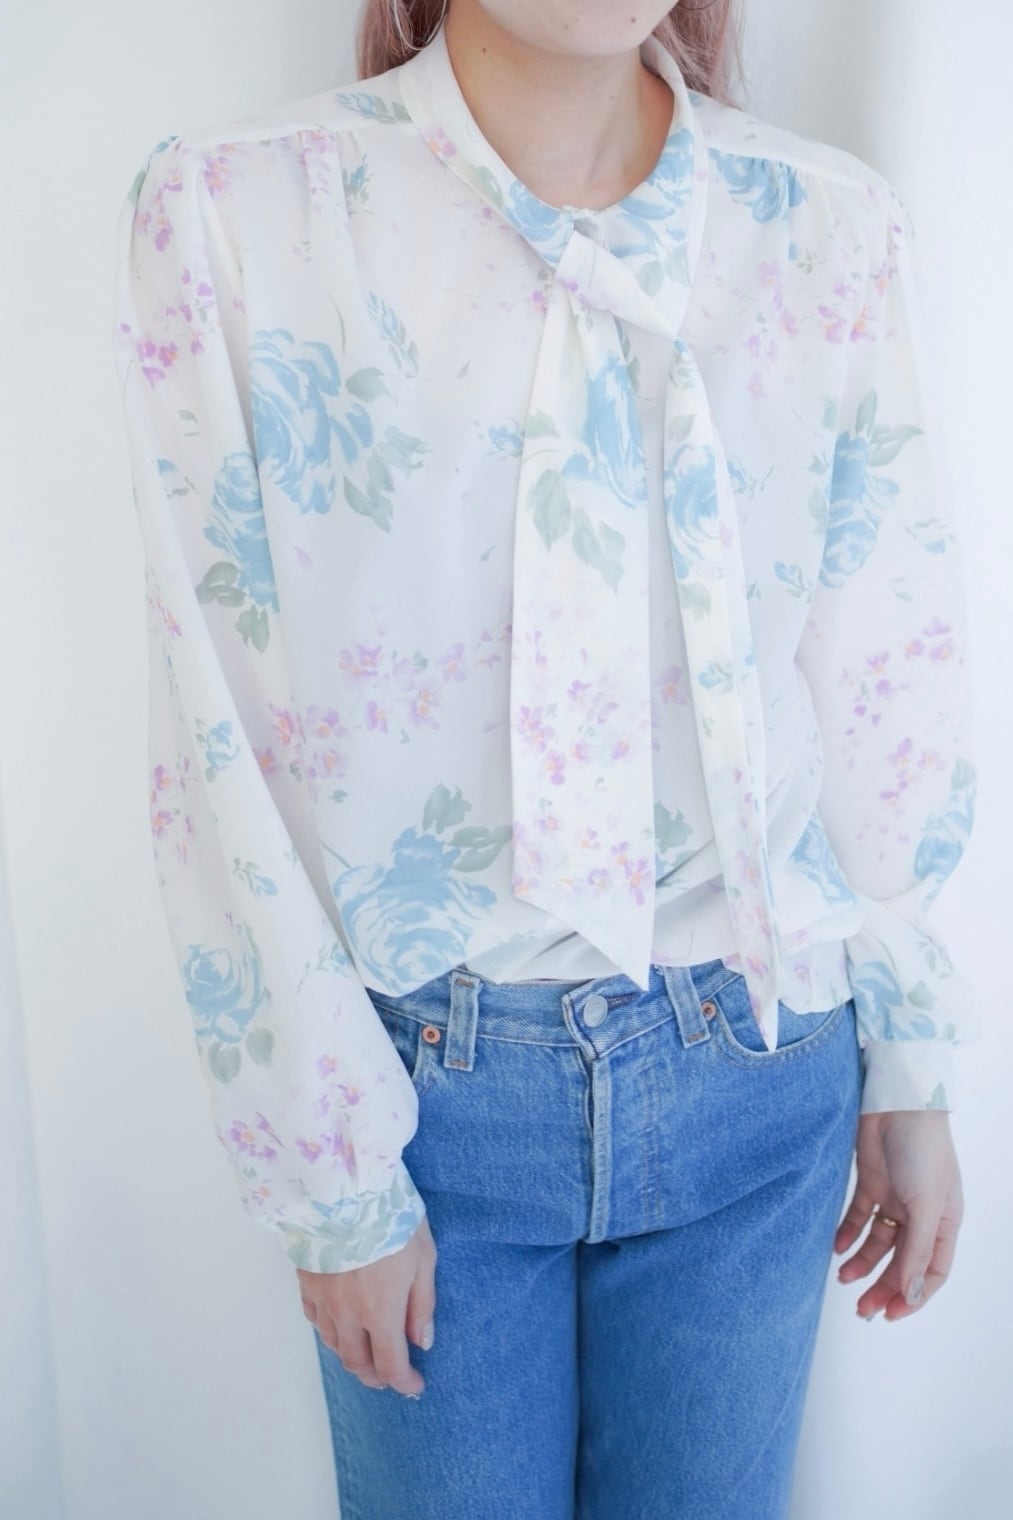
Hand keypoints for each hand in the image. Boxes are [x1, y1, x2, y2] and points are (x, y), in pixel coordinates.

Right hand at [297, 1212, 436, 1395]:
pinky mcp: (306, 1282)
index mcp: (380, 1313)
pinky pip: (314, 1321)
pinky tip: (338, 1326)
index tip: (415, 1384)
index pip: (391, 1365)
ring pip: (334, 1346)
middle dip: (377, 1376)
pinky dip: (329, 1332)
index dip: (404, 1383)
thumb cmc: (390, 1217)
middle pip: (358, 1363)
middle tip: (391, 1374)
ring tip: (366, 1354)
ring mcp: (323, 1300)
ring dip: (352, 1357)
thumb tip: (422, 1341)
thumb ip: (422, 1304)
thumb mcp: (423, 1257)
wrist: (344, 1188)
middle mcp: (347, 1315)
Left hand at [834, 1110, 962, 1321]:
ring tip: (843, 1278)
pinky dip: (847, 1233)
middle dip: (883, 1286)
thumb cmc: (922, 1150)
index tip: (889, 1314)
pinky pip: (859, 1216)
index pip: (932, 1272)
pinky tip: (836, 1247)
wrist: (896, 1102)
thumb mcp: (925, 1205)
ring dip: (862, 1262)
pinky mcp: (872, 1182)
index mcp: (944, 1222)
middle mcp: (921, 1215)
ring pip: (878, 1242)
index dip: (913, 1296)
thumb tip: (912, 1293)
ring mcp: (895, 1198)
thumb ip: (916, 1250)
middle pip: (902, 1262)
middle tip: (861, 1309)